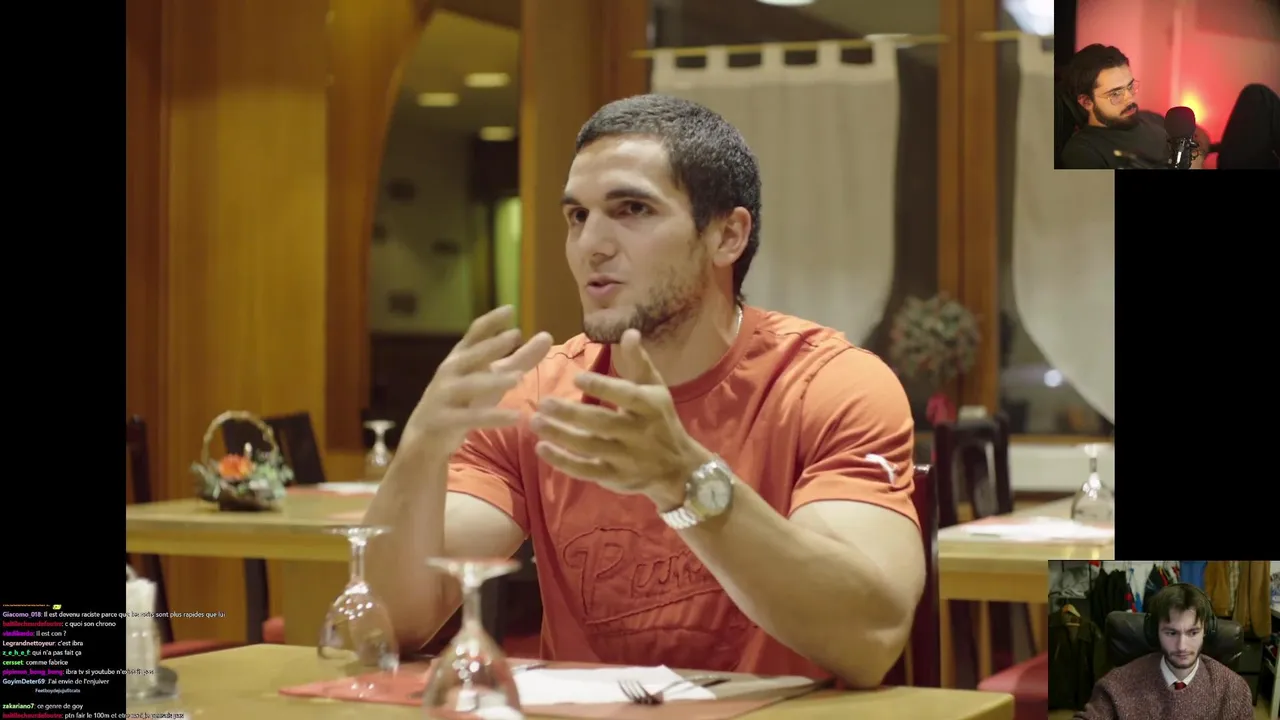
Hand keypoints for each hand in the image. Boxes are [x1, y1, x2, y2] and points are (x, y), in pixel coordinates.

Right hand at [405, 305, 552, 461]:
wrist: (427, 437)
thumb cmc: (465, 400)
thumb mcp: (493, 377)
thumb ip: (520, 358)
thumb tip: (547, 336)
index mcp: (461, 357)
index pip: (475, 334)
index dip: (491, 321)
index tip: (510, 309)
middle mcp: (450, 372)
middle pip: (471, 355)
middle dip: (490, 345)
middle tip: (514, 336)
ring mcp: (444, 395)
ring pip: (470, 385)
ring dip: (493, 381)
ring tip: (518, 379)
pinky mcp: (444, 420)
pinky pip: (471, 418)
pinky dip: (493, 417)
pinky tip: (515, 418)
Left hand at [529, 329, 711, 510]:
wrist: (678, 468)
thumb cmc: (661, 420)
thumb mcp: (656, 389)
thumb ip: (639, 362)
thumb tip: (629, 332)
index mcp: (650, 406)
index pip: (626, 395)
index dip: (602, 387)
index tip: (576, 378)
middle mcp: (638, 433)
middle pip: (602, 423)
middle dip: (571, 414)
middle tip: (543, 402)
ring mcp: (626, 458)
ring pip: (589, 447)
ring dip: (561, 436)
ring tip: (536, 422)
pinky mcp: (614, 477)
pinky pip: (585, 470)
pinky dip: (563, 461)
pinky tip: (542, 448)